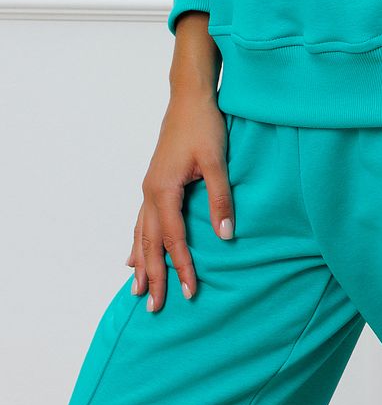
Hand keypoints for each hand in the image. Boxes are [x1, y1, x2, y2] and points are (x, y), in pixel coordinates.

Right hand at [126, 88, 233, 311]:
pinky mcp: (154, 181)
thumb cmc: (204, 126)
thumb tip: (226, 236)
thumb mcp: (216, 161)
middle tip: (154, 307)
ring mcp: (149, 187)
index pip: (173, 239)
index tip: (189, 292)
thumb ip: (220, 199)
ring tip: (137, 289)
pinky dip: (137, 240)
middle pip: (150, 243)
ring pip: (141, 233)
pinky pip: (141, 220)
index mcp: (163, 190)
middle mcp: (150, 192)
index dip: (182, 267)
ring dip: (140, 262)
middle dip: (153, 275)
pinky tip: (132, 253)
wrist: (189, 97)